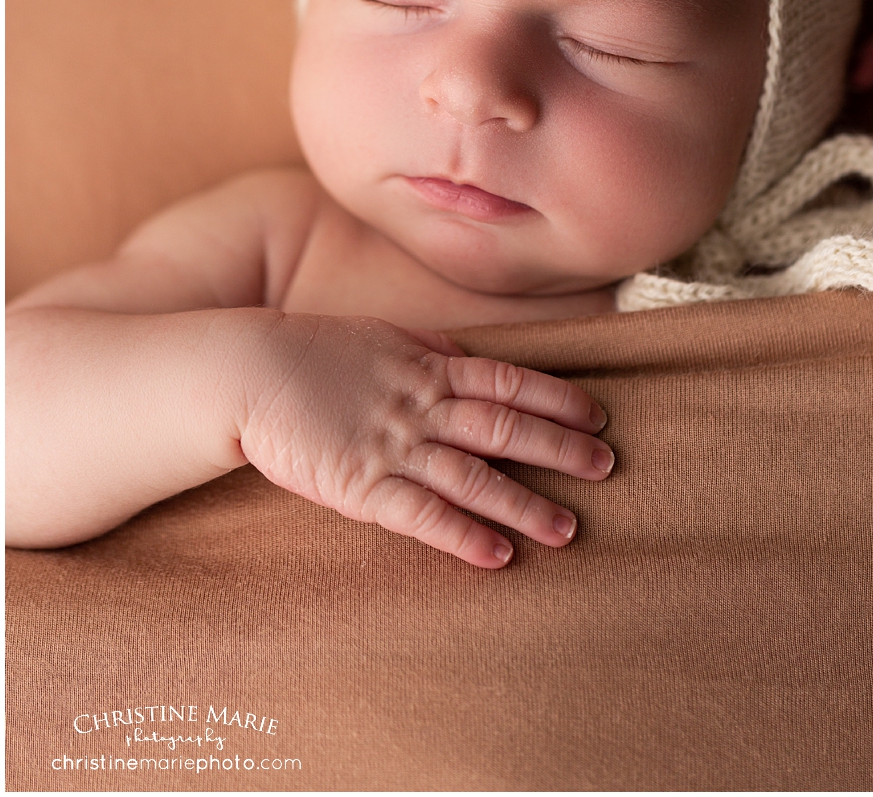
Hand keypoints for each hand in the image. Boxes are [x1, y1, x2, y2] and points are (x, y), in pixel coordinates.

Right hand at [234, 314, 613, 568]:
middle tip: (607, 467)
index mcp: (430, 367)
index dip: (559, 399)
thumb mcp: (383, 339)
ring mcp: (393, 446)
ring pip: (474, 478)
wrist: (243, 370)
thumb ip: (430, 351)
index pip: (511, 382)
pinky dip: (463, 536)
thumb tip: (468, 357)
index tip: (598, 415)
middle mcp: (422, 406)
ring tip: (568, 529)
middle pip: (507, 429)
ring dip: (525, 505)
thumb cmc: (313, 353)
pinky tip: (498, 556)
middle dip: (562, 449)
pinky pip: (421, 515)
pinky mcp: (360, 486)